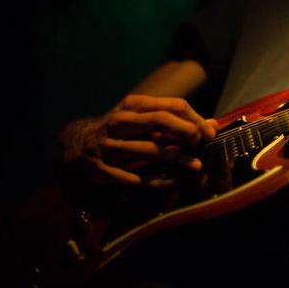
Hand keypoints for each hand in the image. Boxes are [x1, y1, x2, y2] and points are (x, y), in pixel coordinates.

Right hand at [60, 95, 217, 186]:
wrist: (74, 144)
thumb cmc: (120, 130)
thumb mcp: (144, 119)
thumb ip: (177, 122)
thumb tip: (213, 125)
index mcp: (133, 105)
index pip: (171, 106)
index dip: (194, 118)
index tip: (209, 133)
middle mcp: (119, 121)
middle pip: (158, 120)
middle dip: (184, 131)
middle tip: (201, 143)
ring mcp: (108, 145)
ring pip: (146, 150)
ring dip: (174, 159)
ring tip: (196, 166)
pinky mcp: (101, 169)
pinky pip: (131, 177)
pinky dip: (154, 180)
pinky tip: (173, 182)